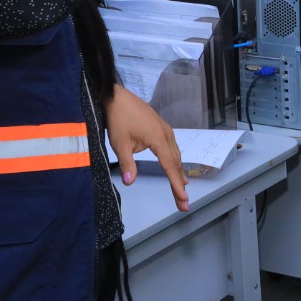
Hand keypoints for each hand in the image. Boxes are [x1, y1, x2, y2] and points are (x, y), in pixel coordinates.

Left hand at [106, 84, 189, 210]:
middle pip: (176, 163)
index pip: (170, 167)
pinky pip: (172, 147)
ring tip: (182, 188)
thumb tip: (130, 182)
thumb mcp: (120, 143)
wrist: (116, 96)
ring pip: (176, 155)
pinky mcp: (161, 127)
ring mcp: (165, 130)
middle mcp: (167, 135)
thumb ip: (127, 163)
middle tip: (183, 203)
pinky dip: (174, 160)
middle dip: (179, 184)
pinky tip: (174, 166)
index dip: (176, 185)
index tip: (183, 200)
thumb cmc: (118, 118)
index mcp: (159, 139)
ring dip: (178, 172)